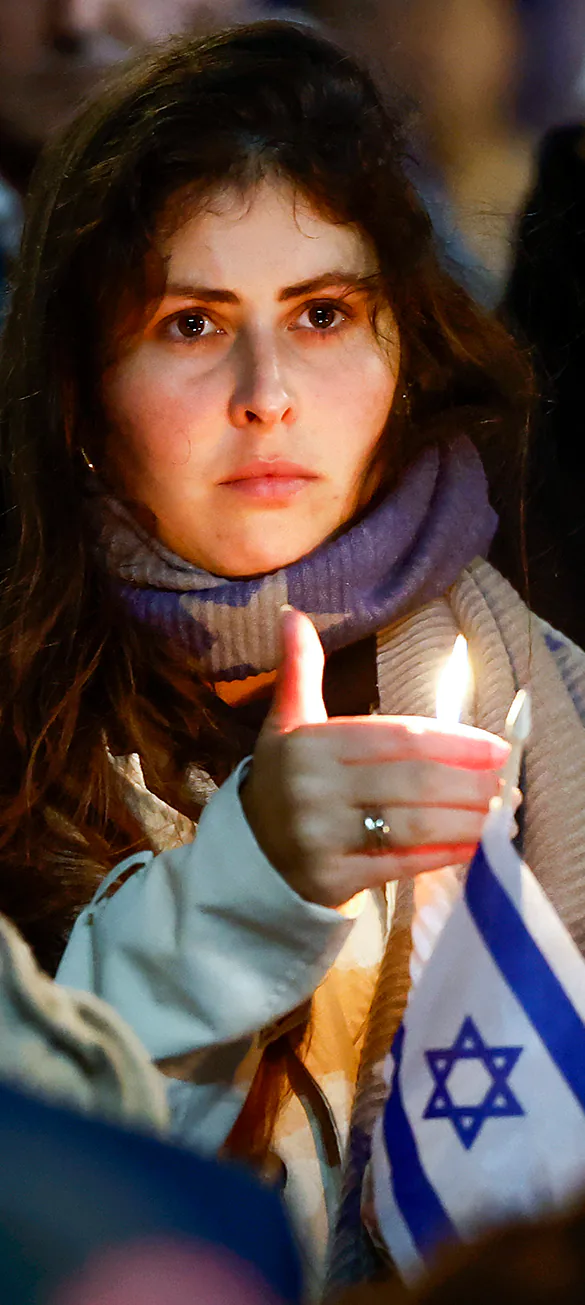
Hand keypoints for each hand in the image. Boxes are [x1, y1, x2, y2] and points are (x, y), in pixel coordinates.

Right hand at [241, 609, 509, 907]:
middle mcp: (311, 788)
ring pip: (411, 825)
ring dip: (467, 821)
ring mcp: (320, 837)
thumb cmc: (288, 779)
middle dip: (470, 782)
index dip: (454, 742)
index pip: (397, 737)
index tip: (499, 748)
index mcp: (309, 743)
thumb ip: (300, 670)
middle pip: (411, 781)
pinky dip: (443, 856)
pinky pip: (400, 865)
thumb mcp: (288, 722)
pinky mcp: (330, 879)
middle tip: (511, 784)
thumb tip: (292, 614)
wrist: (253, 854)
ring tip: (504, 816)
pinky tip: (476, 848)